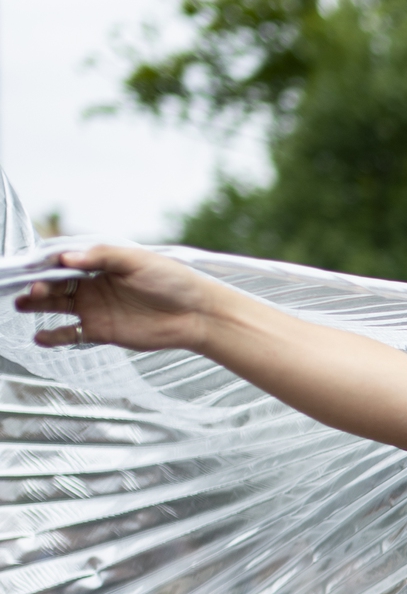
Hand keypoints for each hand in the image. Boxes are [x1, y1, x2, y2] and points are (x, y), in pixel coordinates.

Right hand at [14, 246, 224, 352]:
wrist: (197, 314)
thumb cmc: (173, 280)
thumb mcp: (138, 260)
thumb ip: (103, 256)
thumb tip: (68, 257)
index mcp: (101, 263)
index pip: (64, 260)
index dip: (45, 263)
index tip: (29, 266)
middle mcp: (94, 284)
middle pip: (56, 283)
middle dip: (38, 284)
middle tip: (29, 288)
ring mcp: (96, 308)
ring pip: (57, 305)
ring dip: (37, 305)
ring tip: (22, 304)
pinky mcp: (103, 331)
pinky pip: (72, 334)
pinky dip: (54, 336)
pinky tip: (40, 337)